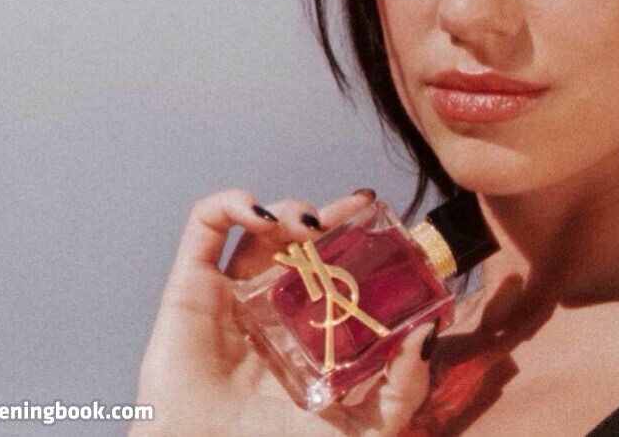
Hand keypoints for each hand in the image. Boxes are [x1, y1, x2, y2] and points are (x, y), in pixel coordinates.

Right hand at [132, 189, 432, 435]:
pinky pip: (204, 229)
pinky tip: (256, 212)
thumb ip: (404, 387)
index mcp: (310, 330)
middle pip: (303, 242)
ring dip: (288, 209)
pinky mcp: (190, 288)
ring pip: (260, 228)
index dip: (359, 238)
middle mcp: (272, 307)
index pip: (337, 269)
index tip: (381, 219)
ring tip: (307, 224)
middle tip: (353, 210)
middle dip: (330, 217)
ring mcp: (232, 294)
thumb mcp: (366, 427)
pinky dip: (228, 204)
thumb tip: (428, 333)